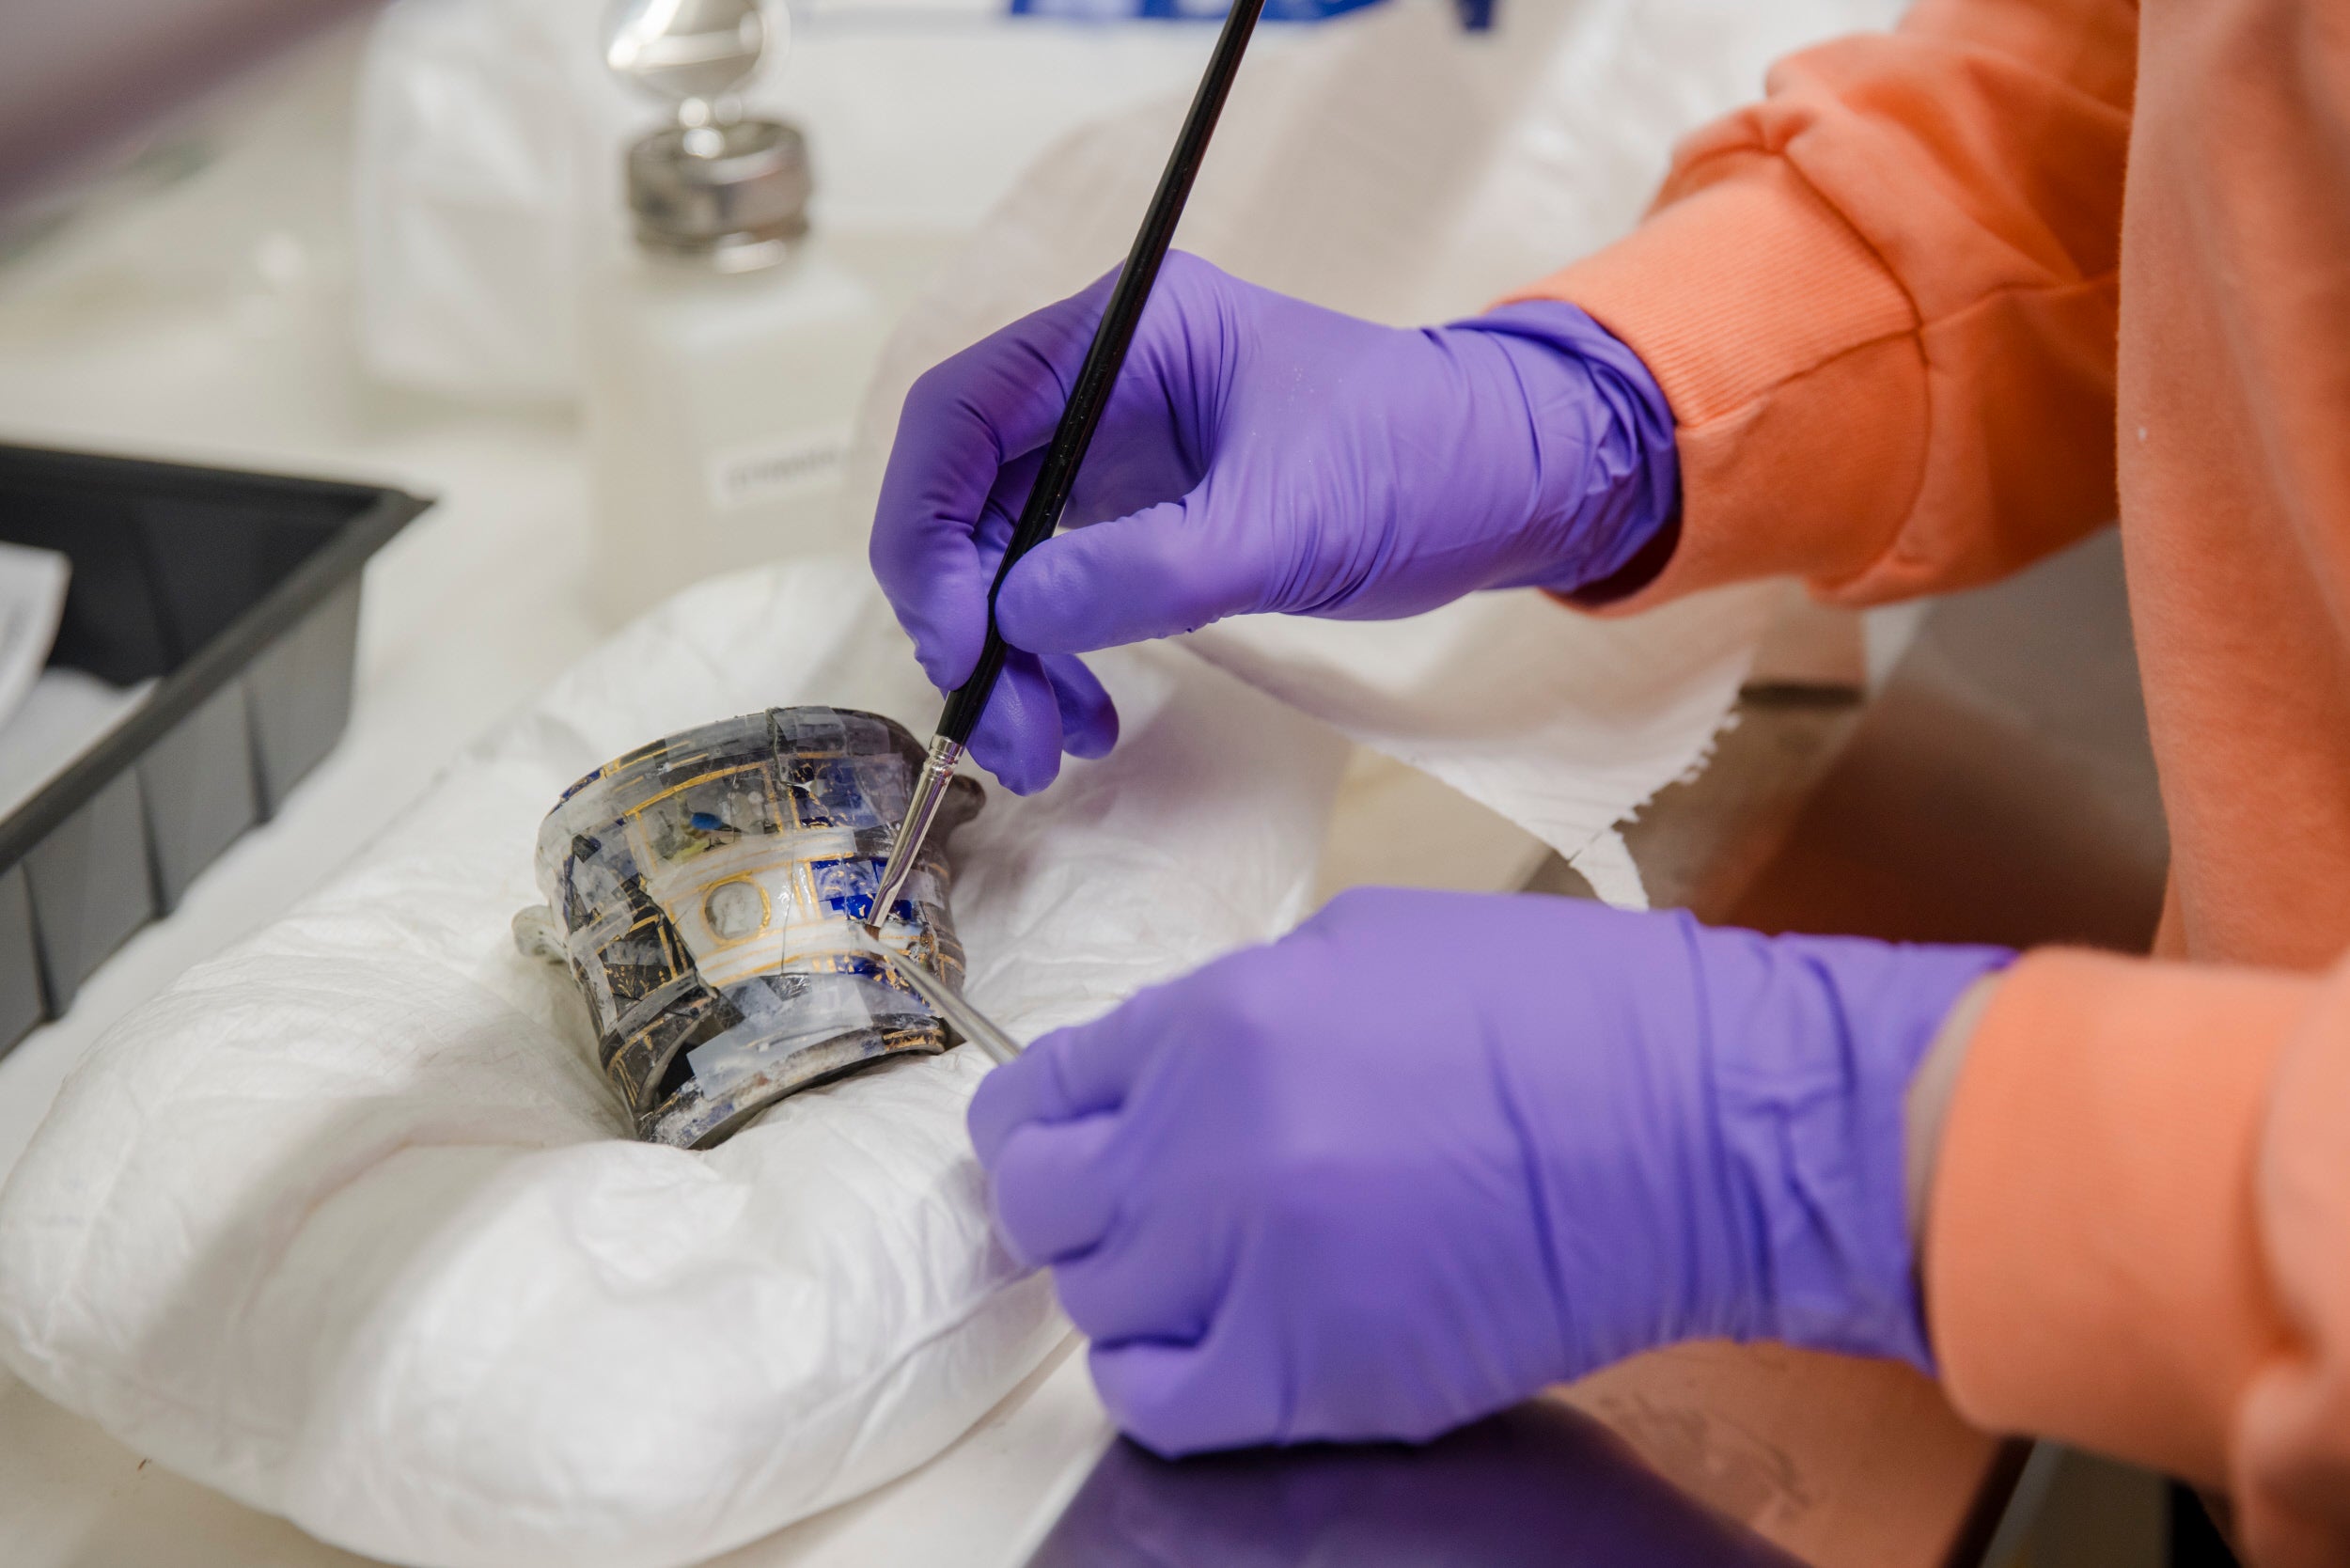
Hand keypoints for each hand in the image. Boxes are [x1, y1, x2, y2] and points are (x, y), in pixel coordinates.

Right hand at [870, 254, 1678, 792]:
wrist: (1514, 485)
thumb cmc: (1419, 462)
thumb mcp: (1283, 523)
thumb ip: (1145, 570)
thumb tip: (1013, 617)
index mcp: (1123, 335)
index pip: (959, 413)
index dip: (925, 528)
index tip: (952, 639)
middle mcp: (1100, 383)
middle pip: (968, 498)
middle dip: (971, 620)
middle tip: (999, 729)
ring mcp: (1118, 451)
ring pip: (1007, 559)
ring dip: (1010, 659)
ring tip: (1047, 749)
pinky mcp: (1145, 515)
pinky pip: (1062, 590)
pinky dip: (1058, 659)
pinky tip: (1085, 719)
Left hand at [968, 888, 2011, 1455]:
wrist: (1704, 1126)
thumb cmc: (1568, 1010)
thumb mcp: (1371, 943)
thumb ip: (1237, 1009)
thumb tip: (1166, 1070)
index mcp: (1222, 1020)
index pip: (1042, 1090)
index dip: (1036, 1120)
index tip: (1051, 1137)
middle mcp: (1212, 1147)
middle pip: (1045, 1205)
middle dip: (1066, 1202)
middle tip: (1118, 1206)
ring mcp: (1258, 1271)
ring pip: (1097, 1305)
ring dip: (1133, 1285)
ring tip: (1202, 1269)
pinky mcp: (1318, 1378)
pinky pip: (1158, 1404)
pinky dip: (1160, 1379)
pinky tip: (1210, 1345)